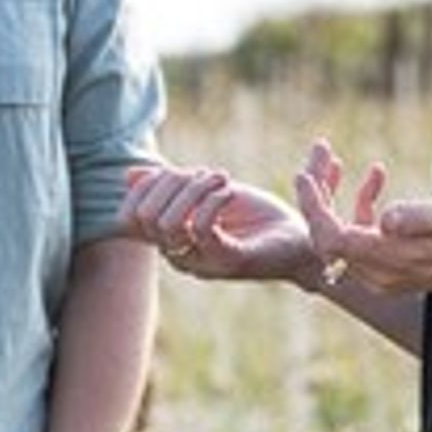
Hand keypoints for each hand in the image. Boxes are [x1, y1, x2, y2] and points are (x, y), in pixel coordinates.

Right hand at [124, 146, 372, 290]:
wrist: (302, 240)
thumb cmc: (256, 218)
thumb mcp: (207, 194)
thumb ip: (172, 186)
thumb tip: (129, 175)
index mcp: (172, 241)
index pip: (129, 217)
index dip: (146, 187)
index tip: (180, 170)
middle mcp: (181, 256)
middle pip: (146, 217)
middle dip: (171, 183)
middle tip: (206, 173)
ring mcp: (204, 261)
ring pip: (169, 223)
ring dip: (193, 190)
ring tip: (221, 179)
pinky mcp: (230, 261)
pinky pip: (202, 230)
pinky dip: (213, 200)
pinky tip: (230, 190)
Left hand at [298, 145, 431, 297]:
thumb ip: (420, 218)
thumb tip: (386, 218)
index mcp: (392, 258)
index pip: (333, 239)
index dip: (313, 208)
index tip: (304, 175)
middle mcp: (382, 273)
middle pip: (328, 241)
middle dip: (316, 202)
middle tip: (312, 164)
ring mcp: (386, 272)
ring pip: (342, 238)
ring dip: (334, 202)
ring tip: (335, 162)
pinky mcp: (393, 265)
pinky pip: (362, 237)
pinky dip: (361, 207)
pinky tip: (376, 176)